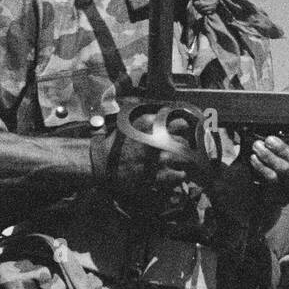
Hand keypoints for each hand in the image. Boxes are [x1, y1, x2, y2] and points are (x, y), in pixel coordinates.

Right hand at [90, 115, 210, 211]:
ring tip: (179, 164)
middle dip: (183, 147)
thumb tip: (166, 113)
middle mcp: (158, 140)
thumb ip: (149, 118)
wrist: (102, 163)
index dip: (184, 130)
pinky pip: (179, 175)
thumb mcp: (131, 123)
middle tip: (180, 152)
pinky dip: (180, 175)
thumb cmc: (116, 143)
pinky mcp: (158, 175)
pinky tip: (176, 174)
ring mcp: (159, 158)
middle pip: (184, 142)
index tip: (182, 134)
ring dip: (183, 161)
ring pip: (185, 158)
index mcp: (152, 124)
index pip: (180, 123)